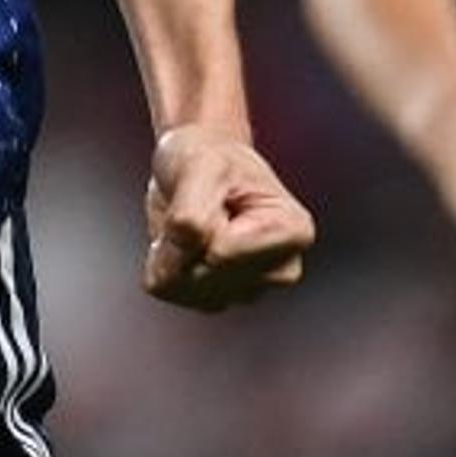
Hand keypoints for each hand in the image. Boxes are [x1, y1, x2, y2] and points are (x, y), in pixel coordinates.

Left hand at [141, 125, 317, 309]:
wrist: (200, 160)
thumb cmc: (210, 157)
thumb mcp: (200, 166)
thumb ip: (193, 211)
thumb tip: (187, 250)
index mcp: (292, 232)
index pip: (221, 253)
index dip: (199, 224)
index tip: (212, 195)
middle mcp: (278, 270)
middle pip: (203, 277)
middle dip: (182, 241)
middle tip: (194, 206)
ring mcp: (249, 290)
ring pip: (184, 290)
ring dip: (171, 252)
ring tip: (190, 220)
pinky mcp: (218, 299)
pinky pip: (171, 292)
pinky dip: (164, 263)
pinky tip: (182, 239)